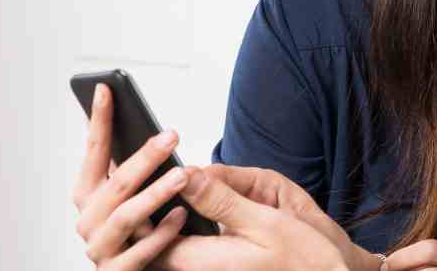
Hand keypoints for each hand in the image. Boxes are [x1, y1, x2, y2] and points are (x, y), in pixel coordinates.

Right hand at [72, 83, 189, 269]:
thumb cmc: (136, 230)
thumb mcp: (130, 195)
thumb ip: (131, 168)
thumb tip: (147, 127)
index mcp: (89, 194)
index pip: (94, 151)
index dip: (99, 119)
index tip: (106, 89)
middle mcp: (89, 219)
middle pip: (115, 183)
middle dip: (143, 157)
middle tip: (171, 136)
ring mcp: (100, 247)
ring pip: (126, 217)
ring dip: (155, 194)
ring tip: (183, 176)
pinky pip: (140, 253)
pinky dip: (161, 234)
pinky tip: (181, 217)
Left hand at [155, 165, 383, 270]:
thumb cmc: (305, 258)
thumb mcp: (265, 222)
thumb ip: (220, 201)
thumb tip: (184, 177)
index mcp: (206, 261)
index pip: (148, 236)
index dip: (135, 206)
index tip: (131, 174)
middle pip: (154, 242)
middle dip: (144, 210)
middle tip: (137, 174)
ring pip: (170, 245)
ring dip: (161, 216)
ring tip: (159, 184)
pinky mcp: (220, 269)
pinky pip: (187, 249)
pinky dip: (179, 226)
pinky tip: (187, 205)